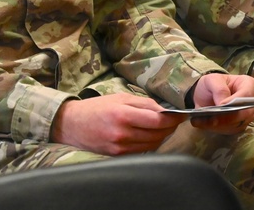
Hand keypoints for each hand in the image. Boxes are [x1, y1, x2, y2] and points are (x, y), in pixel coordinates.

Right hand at [51, 94, 187, 154]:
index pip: (157, 121)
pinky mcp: (118, 156)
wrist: (72, 124)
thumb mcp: (119, 97)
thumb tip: (163, 110)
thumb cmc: (97, 107)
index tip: (181, 115)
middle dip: (170, 127)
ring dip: (162, 136)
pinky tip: (149, 135)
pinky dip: (150, 143)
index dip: (172, 119)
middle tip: (174, 120)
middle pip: (157, 134)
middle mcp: (122, 134)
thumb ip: (143, 103)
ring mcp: (120, 147)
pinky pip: (142, 151)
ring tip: (163, 127)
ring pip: (152, 145)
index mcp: (123, 115)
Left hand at [190, 73, 253, 133]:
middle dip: (229, 116)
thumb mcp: (212, 80)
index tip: (221, 105)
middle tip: (214, 118)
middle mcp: (252, 101)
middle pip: (247, 112)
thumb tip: (223, 104)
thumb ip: (219, 89)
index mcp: (248, 84)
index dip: (235, 100)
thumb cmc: (212, 84)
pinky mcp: (240, 125)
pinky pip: (233, 130)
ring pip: (240, 123)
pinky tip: (208, 124)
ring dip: (223, 124)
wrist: (205, 97)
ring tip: (207, 121)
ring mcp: (247, 115)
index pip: (247, 94)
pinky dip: (219, 128)